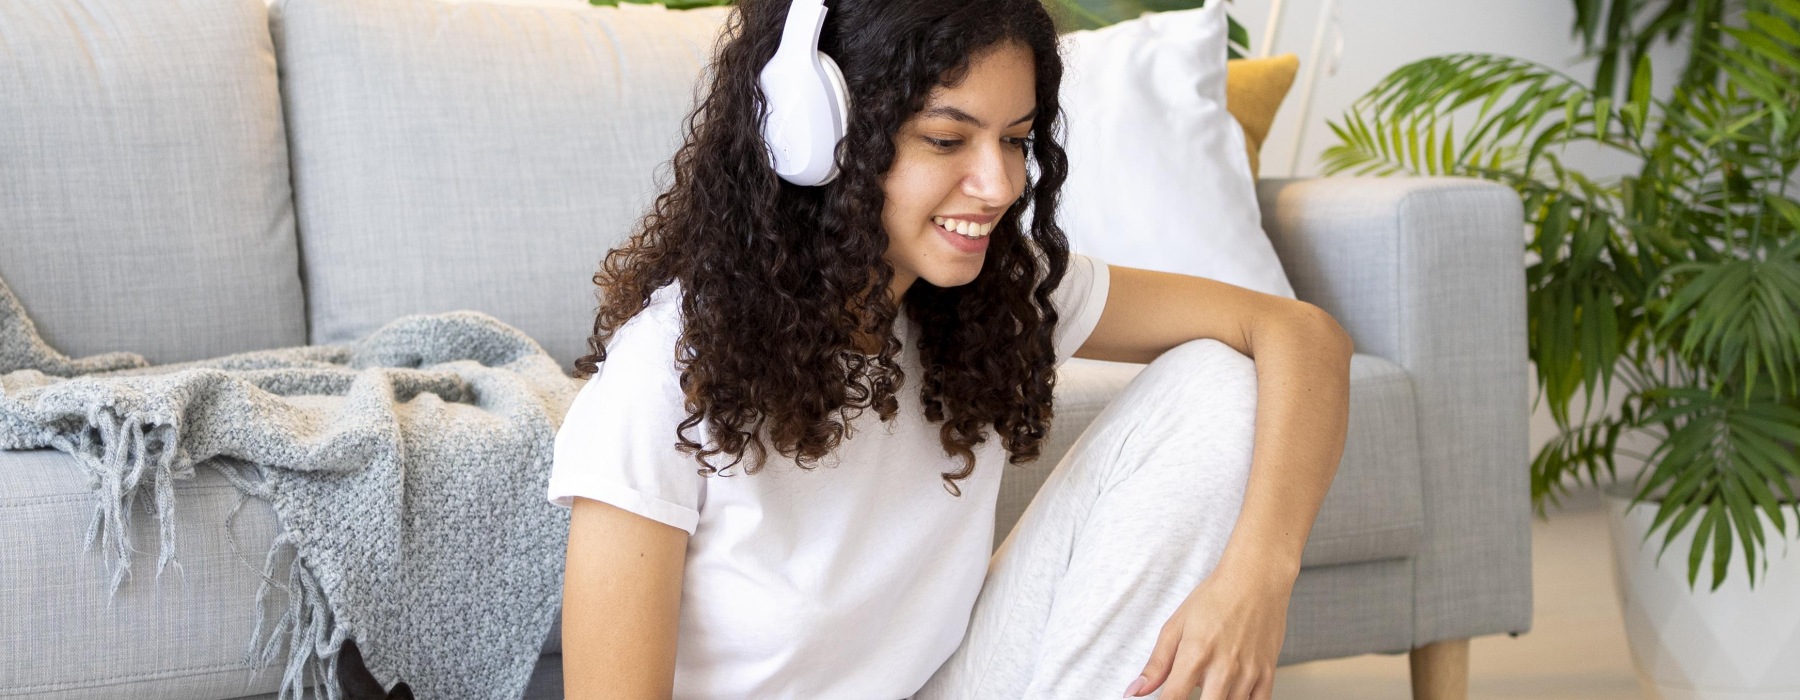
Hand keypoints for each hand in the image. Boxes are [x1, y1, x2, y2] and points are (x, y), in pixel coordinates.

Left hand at [1122, 563, 1292, 698]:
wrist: (1256, 578)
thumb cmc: (1216, 598)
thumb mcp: (1176, 626)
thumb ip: (1156, 664)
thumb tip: (1134, 692)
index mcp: (1195, 655)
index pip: (1173, 699)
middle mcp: (1223, 668)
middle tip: (1188, 689)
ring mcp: (1249, 673)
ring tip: (1210, 686)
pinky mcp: (1268, 673)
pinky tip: (1231, 693)